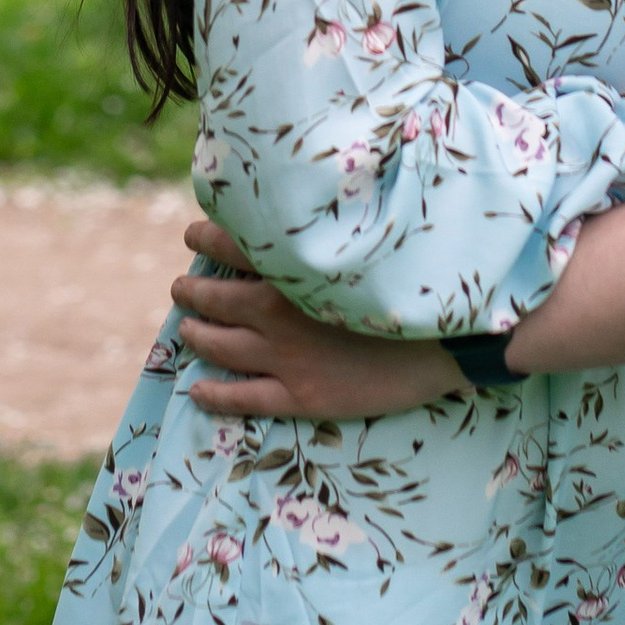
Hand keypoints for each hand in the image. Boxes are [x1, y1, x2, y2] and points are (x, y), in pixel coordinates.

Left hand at [172, 224, 462, 420]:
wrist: (443, 338)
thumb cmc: (408, 281)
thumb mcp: (358, 245)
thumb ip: (316, 239)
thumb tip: (288, 227)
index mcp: (289, 267)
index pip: (230, 244)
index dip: (204, 237)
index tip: (192, 235)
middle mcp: (275, 308)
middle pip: (215, 298)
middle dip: (191, 292)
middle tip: (181, 288)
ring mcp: (284, 355)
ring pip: (219, 346)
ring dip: (195, 335)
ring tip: (186, 330)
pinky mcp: (298, 395)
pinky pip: (241, 397)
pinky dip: (213, 395)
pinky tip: (197, 392)